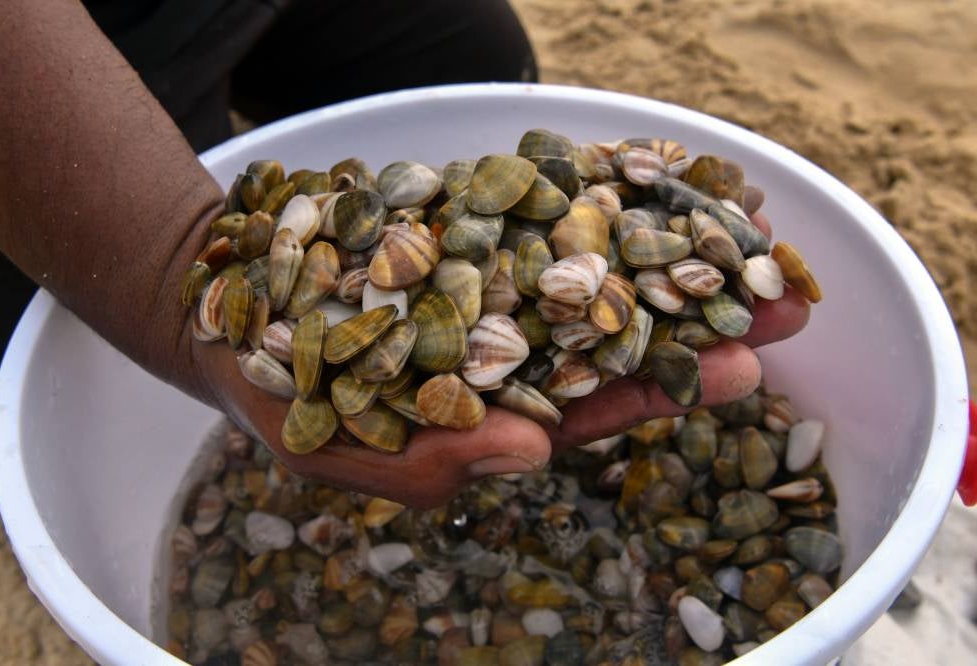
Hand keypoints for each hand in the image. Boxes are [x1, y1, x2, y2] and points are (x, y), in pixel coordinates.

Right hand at [192, 212, 808, 507]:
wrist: (227, 300)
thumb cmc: (281, 391)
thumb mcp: (342, 444)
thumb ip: (436, 458)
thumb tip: (534, 454)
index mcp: (489, 413)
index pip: (594, 406)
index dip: (671, 387)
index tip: (748, 366)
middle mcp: (506, 349)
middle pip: (618, 339)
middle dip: (700, 323)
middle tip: (788, 302)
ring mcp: (493, 284)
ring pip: (593, 272)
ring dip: (666, 254)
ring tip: (752, 230)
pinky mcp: (472, 231)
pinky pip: (545, 213)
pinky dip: (600, 197)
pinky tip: (654, 176)